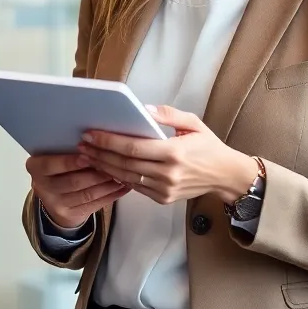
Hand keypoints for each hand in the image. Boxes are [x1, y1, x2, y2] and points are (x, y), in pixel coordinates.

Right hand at [26, 153, 128, 230]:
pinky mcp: (70, 215)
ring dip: (106, 184)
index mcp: (35, 167)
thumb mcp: (54, 156)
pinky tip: (121, 188)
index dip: (69, 162)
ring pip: (86, 194)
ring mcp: (55, 204)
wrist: (54, 196)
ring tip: (121, 175)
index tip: (88, 156)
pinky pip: (94, 205)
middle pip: (72, 181)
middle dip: (95, 174)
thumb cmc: (58, 168)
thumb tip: (94, 139)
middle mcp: (42, 187)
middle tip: (113, 165)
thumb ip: (67, 150)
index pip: (50, 165)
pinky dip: (110, 196)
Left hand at [78, 105, 258, 205]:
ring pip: (125, 178)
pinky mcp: (163, 199)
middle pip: (124, 164)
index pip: (133, 147)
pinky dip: (118, 177)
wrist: (226, 176)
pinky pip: (135, 187)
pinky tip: (105, 167)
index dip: (108, 141)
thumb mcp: (194, 123)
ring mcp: (165, 189)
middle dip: (100, 154)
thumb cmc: (208, 147)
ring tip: (87, 155)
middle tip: (82, 144)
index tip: (91, 134)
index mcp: (174, 153)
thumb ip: (168, 115)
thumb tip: (143, 109)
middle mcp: (168, 174)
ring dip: (104, 166)